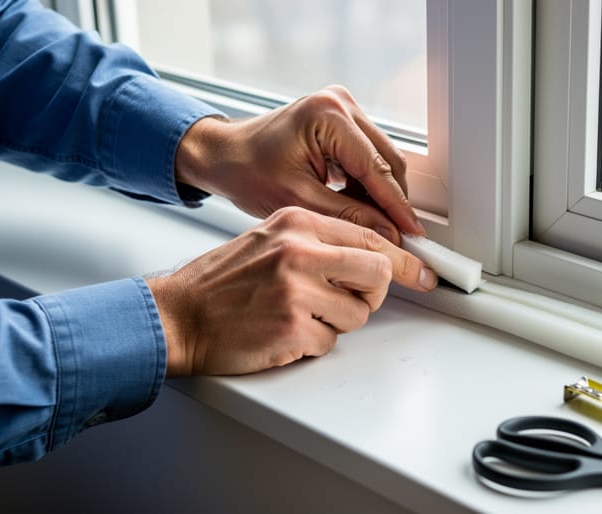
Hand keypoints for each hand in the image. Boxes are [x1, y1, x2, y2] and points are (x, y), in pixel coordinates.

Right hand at [146, 206, 436, 375]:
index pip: (370, 237)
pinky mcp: (291, 329)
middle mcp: (299, 252)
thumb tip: (374, 257)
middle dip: (373, 294)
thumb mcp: (270, 240)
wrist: (176, 315)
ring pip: (358, 315)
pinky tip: (281, 332)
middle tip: (349, 300)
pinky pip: (330, 343)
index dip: (404, 260)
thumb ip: (320, 242)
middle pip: (379, 273)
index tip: (425, 273)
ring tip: (296, 315)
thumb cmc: (221, 282)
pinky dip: (311, 345)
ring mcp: (296, 291)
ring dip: (334, 323)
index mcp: (297, 223)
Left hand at [174, 85, 424, 245]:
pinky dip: (367, 183)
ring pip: (382, 159)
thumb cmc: (246, 170)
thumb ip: (348, 216)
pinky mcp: (342, 120)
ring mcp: (343, 108)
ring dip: (380, 192)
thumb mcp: (298, 201)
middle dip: (392, 200)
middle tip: (397, 234)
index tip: (411, 232)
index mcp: (327, 115)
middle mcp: (340, 104)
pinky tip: (357, 204)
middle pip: (387, 160)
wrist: (224, 155)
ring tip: (371, 223)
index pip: (376, 167)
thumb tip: (387, 233)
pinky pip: (368, 155)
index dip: (397, 205)